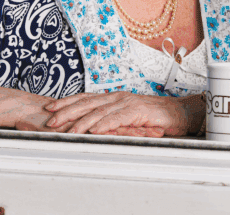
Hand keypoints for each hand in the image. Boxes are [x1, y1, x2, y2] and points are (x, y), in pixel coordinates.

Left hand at [43, 92, 204, 136]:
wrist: (179, 113)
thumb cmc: (155, 118)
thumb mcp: (128, 120)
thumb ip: (111, 123)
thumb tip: (92, 131)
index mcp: (113, 98)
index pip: (85, 98)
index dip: (66, 102)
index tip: (49, 108)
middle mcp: (117, 97)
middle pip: (87, 103)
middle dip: (66, 111)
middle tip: (50, 120)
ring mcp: (127, 103)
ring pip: (99, 111)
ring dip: (81, 122)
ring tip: (68, 130)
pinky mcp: (137, 111)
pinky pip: (117, 118)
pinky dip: (104, 125)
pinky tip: (93, 131)